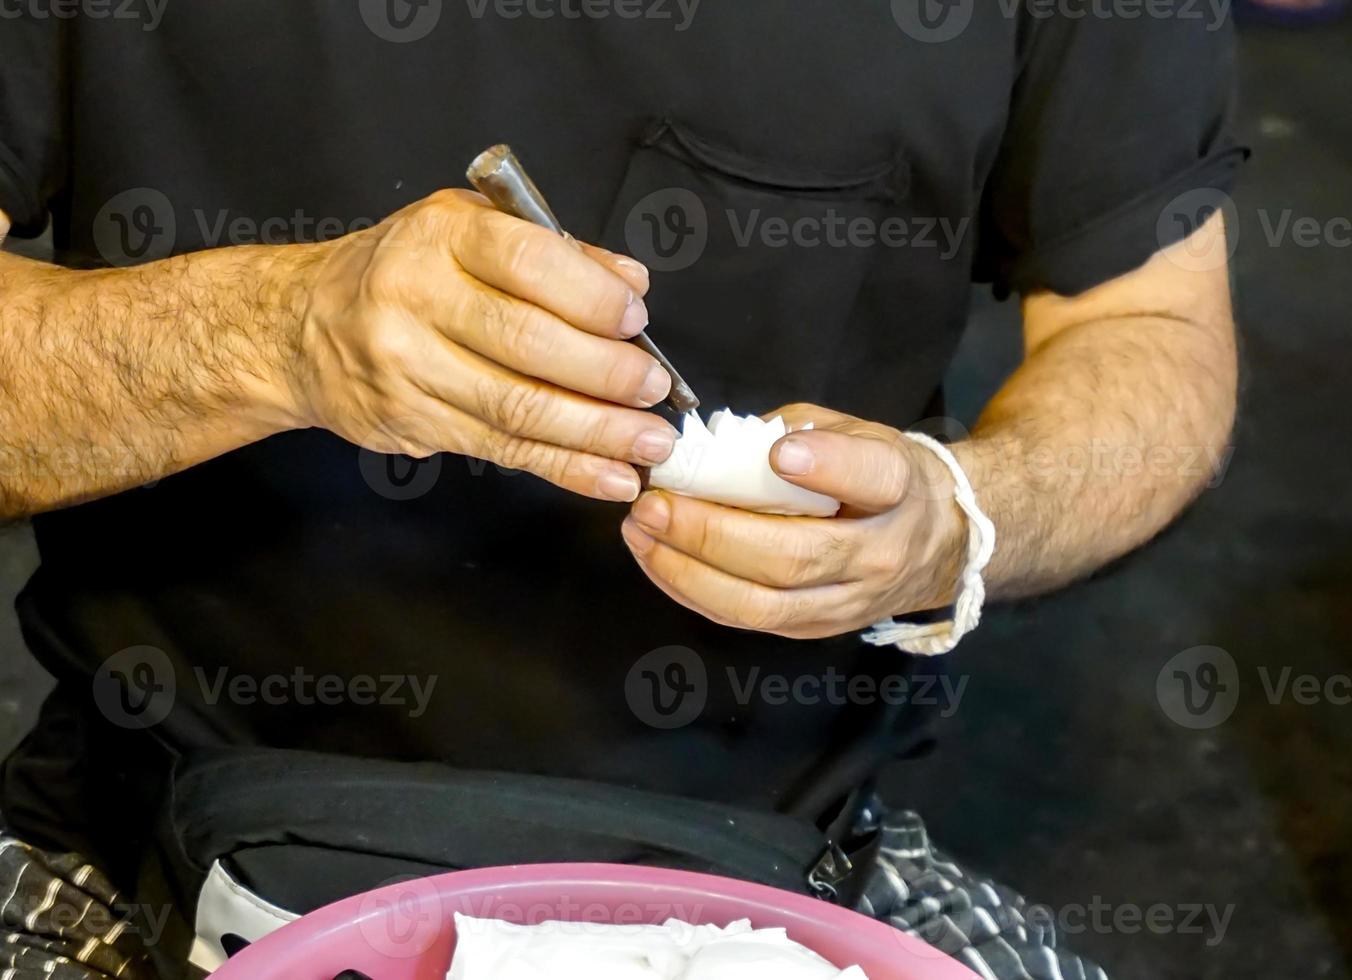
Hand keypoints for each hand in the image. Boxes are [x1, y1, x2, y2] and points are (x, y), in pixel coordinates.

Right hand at [285, 189, 676, 500]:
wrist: (300, 327)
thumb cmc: (402, 272)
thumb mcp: (468, 233)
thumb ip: (555, 253)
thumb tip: (630, 284)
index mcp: (440, 236)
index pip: (528, 262)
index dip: (591, 297)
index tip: (638, 322)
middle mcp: (413, 296)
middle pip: (527, 343)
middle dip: (606, 375)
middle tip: (657, 392)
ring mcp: (405, 366)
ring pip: (517, 407)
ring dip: (596, 433)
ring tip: (649, 443)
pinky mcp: (409, 422)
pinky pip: (501, 448)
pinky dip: (563, 466)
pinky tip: (608, 475)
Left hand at [620, 404, 967, 637]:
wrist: (939, 543)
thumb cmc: (884, 477)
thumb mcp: (859, 432)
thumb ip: (799, 433)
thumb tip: (719, 444)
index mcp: (897, 487)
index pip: (872, 478)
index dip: (826, 465)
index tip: (780, 453)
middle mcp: (877, 553)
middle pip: (794, 557)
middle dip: (713, 534)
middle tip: (656, 504)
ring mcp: (846, 602)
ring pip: (761, 605)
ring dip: (689, 572)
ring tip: (642, 533)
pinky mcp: (815, 628)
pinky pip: (746, 620)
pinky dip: (693, 590)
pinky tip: (657, 559)